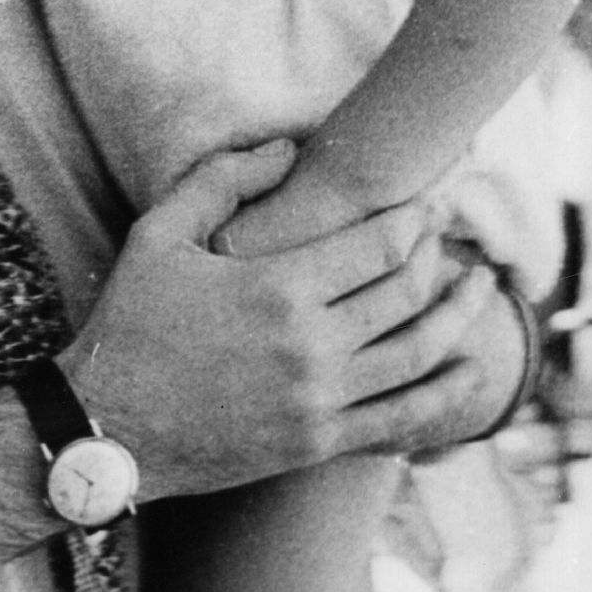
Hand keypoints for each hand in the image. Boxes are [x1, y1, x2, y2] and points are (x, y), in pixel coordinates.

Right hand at [62, 143, 498, 498]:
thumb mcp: (160, 233)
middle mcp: (311, 346)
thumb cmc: (129, 325)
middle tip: (452, 228)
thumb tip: (288, 147)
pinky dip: (446, 392)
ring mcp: (320, 401)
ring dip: (461, 316)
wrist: (108, 432)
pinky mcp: (319, 444)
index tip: (434, 195)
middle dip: (439, 253)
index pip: (381, 243)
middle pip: (408, 291)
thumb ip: (225, 179)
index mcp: (279, 287)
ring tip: (482, 287)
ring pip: (419, 353)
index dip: (417, 214)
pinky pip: (402, 417)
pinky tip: (472, 368)